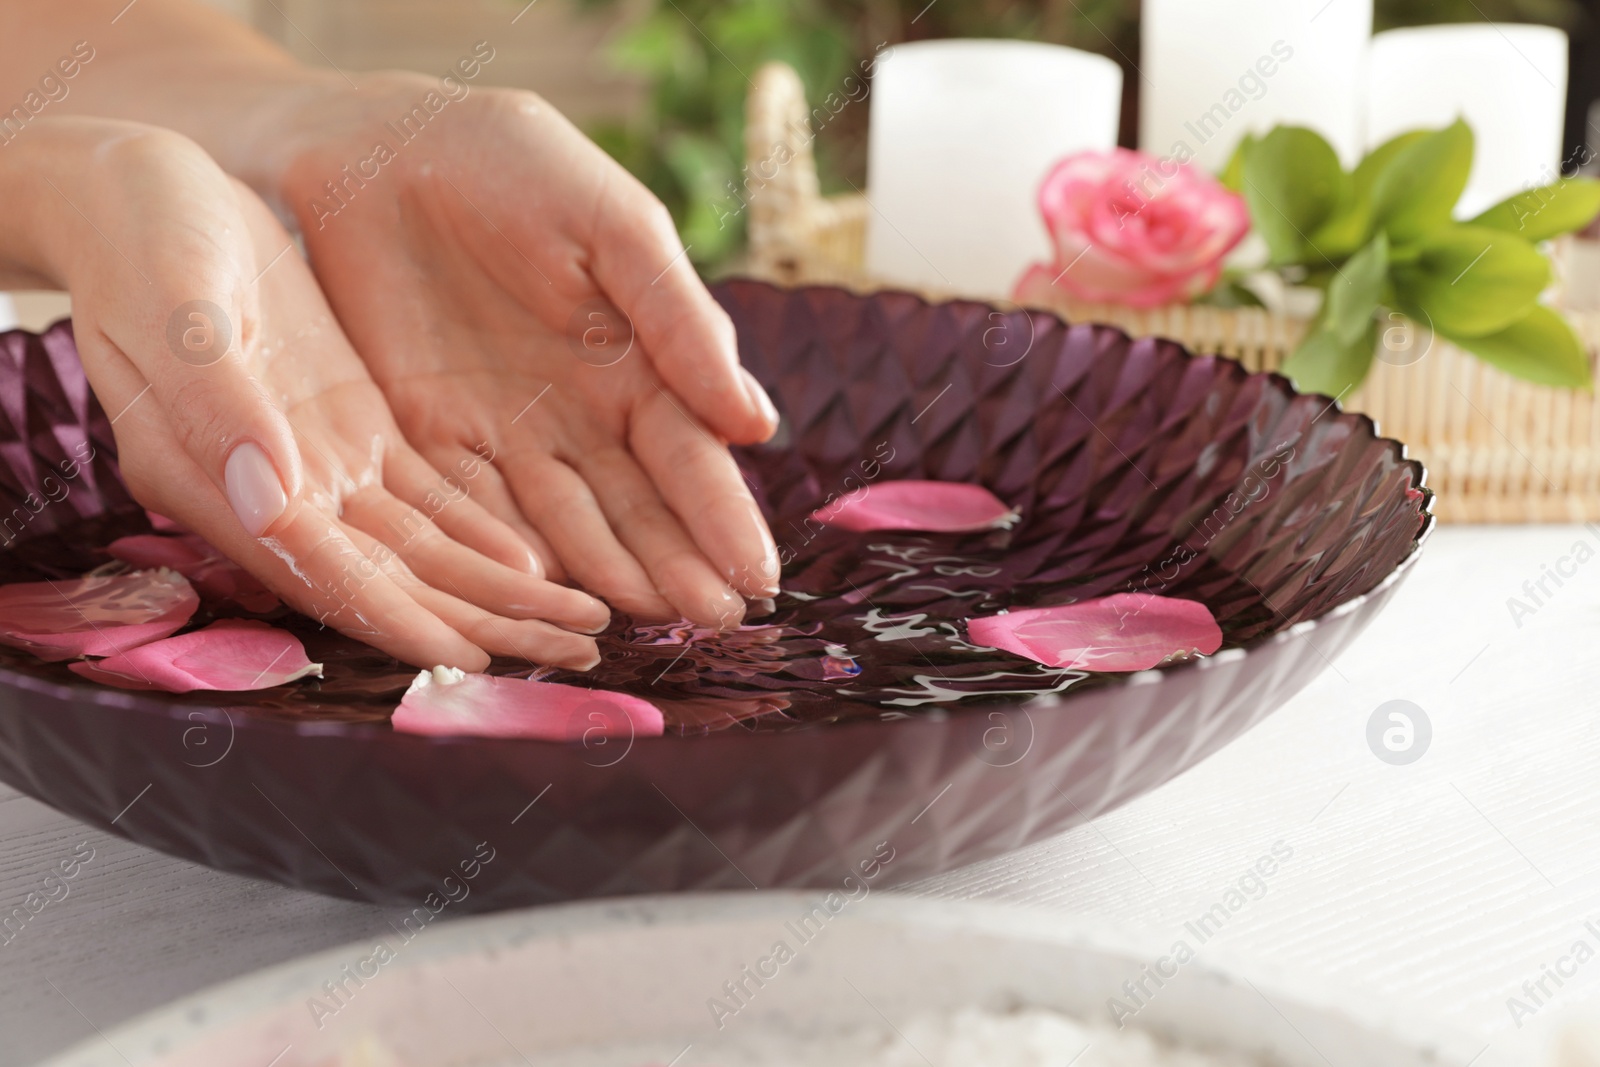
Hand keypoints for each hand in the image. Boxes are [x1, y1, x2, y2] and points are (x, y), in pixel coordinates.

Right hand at [0, 117, 608, 670]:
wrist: (148, 200)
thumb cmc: (145, 243)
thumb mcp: (177, 311)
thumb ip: (220, 407)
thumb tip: (275, 502)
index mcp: (220, 483)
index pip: (323, 571)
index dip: (397, 617)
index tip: (472, 658)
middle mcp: (276, 497)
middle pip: (392, 581)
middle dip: (482, 623)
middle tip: (579, 654)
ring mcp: (322, 469)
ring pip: (423, 551)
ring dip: (500, 592)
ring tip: (584, 623)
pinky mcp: (358, 433)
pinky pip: (430, 499)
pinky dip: (483, 533)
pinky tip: (542, 563)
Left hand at [271, 76, 781, 628]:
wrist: (374, 147)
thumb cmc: (512, 167)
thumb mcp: (612, 227)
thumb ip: (678, 318)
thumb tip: (754, 423)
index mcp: (637, 362)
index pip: (690, 456)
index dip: (723, 516)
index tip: (757, 576)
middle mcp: (581, 415)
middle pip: (638, 506)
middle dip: (679, 565)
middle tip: (718, 624)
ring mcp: (507, 435)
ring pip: (567, 524)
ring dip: (609, 576)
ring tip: (652, 625)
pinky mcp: (430, 440)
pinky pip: (476, 510)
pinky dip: (512, 555)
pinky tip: (548, 597)